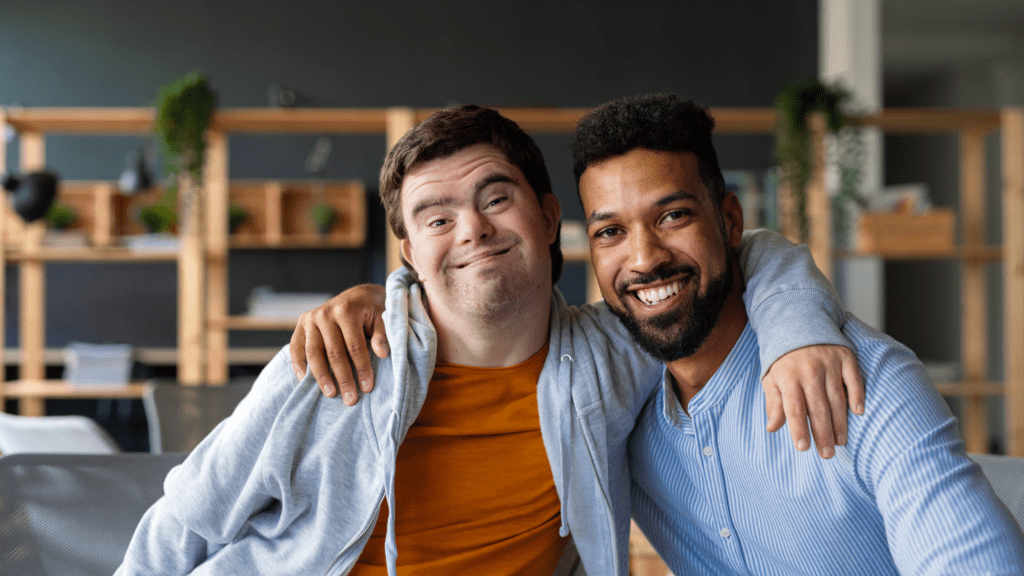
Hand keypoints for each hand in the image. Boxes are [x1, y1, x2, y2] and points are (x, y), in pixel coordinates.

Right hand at [289, 284, 389, 405]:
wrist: (358, 295)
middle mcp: (325, 313)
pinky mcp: (301, 325)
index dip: (361, 368)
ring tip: (331, 394)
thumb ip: (383, 333)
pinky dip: (298, 365)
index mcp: (346, 310)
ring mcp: (310, 319)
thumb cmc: (372, 310)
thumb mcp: (383, 316)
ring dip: (321, 377)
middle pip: (334, 352)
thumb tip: (382, 353)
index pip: (354, 346)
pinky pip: (296, 348)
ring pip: (313, 353)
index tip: (367, 387)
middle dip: (343, 378)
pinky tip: (305, 381)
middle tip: (350, 399)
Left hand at [762, 344, 864, 458]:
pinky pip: (854, 379)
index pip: (794, 409)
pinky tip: (858, 413)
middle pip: (818, 408)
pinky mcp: (845, 357)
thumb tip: (772, 428)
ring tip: (840, 441)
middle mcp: (809, 371)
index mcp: (788, 376)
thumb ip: (773, 403)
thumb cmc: (783, 358)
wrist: (798, 321)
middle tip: (827, 454)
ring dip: (840, 422)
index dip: (799, 430)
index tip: (803, 448)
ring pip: (837, 398)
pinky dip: (857, 396)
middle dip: (822, 434)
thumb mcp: (771, 378)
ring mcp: (829, 363)